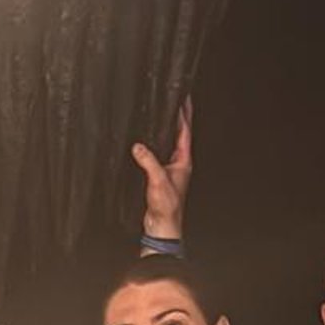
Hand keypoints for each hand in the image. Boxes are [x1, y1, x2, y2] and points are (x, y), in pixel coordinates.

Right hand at [131, 95, 193, 239]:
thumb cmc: (167, 207)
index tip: (184, 99)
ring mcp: (170, 169)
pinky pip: (158, 154)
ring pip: (169, 144)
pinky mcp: (160, 176)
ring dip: (167, 129)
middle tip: (176, 100)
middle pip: (179, 135)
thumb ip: (148, 161)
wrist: (162, 225)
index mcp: (183, 161)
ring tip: (164, 113)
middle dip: (178, 118)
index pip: (185, 131)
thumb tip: (138, 147)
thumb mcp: (158, 179)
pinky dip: (155, 144)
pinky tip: (149, 140)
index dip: (184, 114)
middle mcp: (179, 164)